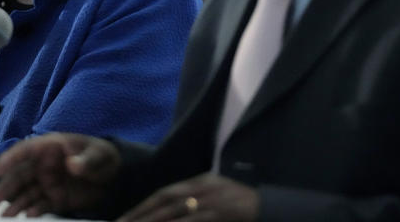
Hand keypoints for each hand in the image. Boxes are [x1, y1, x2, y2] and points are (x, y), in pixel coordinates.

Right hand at [0, 133, 120, 216]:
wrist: (115, 176)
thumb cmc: (102, 157)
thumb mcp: (98, 155)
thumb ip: (86, 161)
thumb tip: (73, 164)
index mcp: (51, 148)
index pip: (26, 150)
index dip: (10, 159)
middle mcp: (44, 165)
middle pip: (20, 175)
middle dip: (5, 188)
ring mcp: (48, 183)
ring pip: (26, 192)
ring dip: (13, 203)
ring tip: (3, 215)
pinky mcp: (54, 198)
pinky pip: (39, 205)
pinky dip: (31, 211)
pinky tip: (25, 216)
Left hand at [118, 173, 258, 221]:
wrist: (275, 210)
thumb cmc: (245, 208)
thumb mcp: (219, 198)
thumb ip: (196, 204)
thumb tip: (168, 214)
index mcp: (202, 182)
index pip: (165, 194)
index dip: (143, 207)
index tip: (124, 219)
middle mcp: (204, 188)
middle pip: (165, 200)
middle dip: (140, 214)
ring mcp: (212, 200)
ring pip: (175, 211)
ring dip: (153, 221)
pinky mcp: (221, 213)